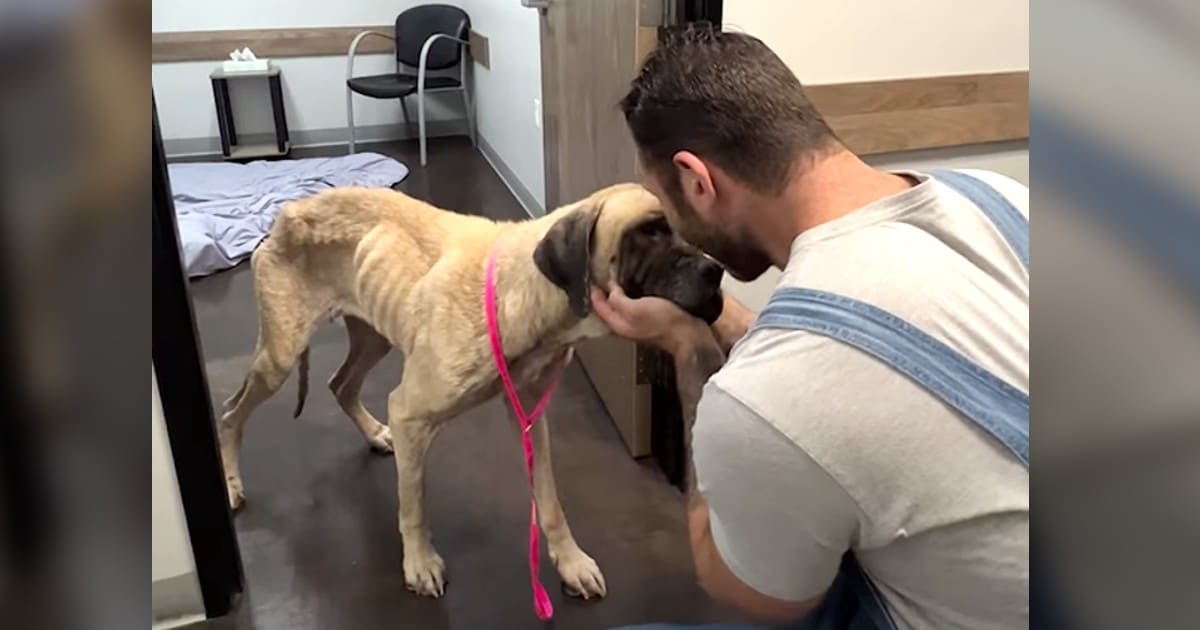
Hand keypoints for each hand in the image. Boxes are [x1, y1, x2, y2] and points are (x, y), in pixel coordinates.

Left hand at [590, 281, 705, 353]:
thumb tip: (610, 290)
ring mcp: (639, 323)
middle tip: (602, 275)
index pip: (600, 307)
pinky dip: (631, 295)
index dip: (594, 292)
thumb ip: (619, 300)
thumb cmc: (663, 322)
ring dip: (618, 293)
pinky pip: (635, 305)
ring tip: (616, 278)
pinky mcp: (651, 319)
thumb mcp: (635, 309)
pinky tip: (635, 287)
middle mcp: (626, 325)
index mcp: (619, 324)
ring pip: (622, 306)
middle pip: (609, 308)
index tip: (593, 277)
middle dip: (604, 293)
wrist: (688, 333)